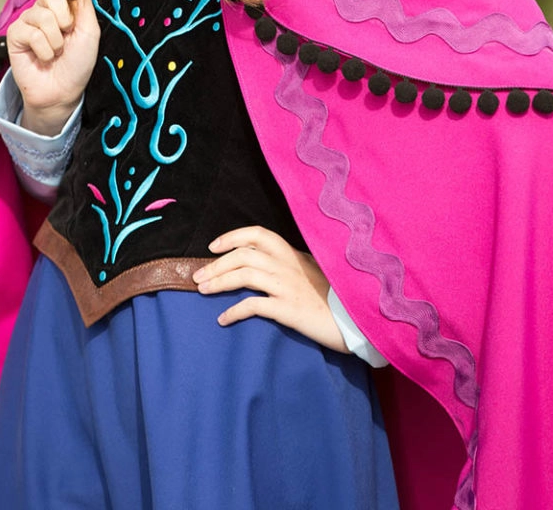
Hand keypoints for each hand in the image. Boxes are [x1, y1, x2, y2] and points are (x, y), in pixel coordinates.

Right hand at [7, 0, 99, 135]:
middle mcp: (44, 8)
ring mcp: (27, 20)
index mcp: (63, 3)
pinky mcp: (15, 35)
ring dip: (56, 40)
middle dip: (65, 18)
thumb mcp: (89, 29)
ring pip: (43, 16)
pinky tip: (44, 58)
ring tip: (56, 52)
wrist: (63, 91)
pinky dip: (45, 50)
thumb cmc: (78, 62)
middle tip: (67, 35)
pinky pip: (32, 33)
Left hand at [192, 226, 347, 352]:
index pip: (257, 234)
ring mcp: (287, 286)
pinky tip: (223, 319)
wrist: (355, 319)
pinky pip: (254, 306)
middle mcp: (287, 265)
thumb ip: (291, 263)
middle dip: (216, 264)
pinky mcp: (288, 309)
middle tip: (198, 276)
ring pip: (244, 275)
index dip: (232, 237)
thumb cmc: (334, 296)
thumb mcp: (313, 270)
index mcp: (292, 253)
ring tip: (203, 291)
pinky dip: (234, 311)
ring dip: (219, 282)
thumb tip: (264, 263)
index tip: (213, 246)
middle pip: (243, 255)